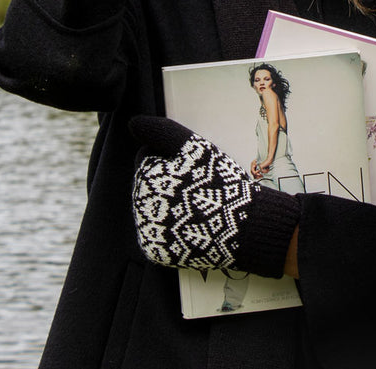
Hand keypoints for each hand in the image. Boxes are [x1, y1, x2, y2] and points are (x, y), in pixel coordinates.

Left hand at [130, 116, 299, 276]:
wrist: (242, 226)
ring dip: (168, 205)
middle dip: (166, 182)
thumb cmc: (219, 181)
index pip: (147, 158)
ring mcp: (146, 232)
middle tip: (196, 188)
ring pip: (152, 208)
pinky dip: (170, 230)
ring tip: (195, 207)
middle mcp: (139, 206)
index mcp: (146, 177)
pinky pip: (157, 234)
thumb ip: (163, 132)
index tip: (191, 168)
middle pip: (148, 184)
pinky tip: (190, 225)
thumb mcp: (194, 148)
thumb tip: (133, 123)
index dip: (170, 158)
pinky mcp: (156, 252)